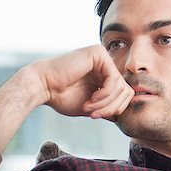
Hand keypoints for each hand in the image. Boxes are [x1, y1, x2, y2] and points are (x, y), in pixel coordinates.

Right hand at [0, 45, 133, 152]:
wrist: (43, 87)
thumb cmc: (61, 97)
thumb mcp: (91, 107)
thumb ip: (107, 108)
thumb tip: (122, 116)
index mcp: (103, 75)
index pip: (124, 94)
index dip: (116, 109)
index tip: (98, 117)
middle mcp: (105, 64)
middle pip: (126, 90)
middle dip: (112, 107)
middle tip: (96, 115)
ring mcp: (103, 57)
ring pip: (122, 86)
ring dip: (106, 103)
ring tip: (90, 109)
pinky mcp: (99, 54)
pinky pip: (113, 79)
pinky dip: (104, 94)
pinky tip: (91, 99)